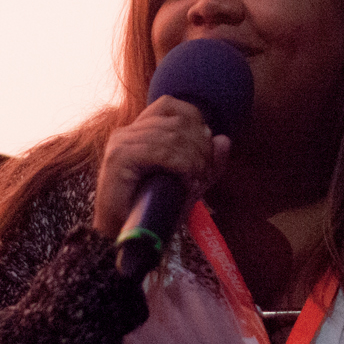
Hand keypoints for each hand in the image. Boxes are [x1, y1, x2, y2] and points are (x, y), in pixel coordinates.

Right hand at [92, 96, 231, 239]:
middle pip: (176, 122)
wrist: (121, 238)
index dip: (194, 121)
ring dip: (193, 158)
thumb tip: (224, 140)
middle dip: (200, 146)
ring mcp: (120, 143)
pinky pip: (159, 150)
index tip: (205, 150)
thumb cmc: (152, 211)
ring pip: (171, 136)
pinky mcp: (119, 158)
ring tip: (195, 180)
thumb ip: (207, 163)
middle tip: (205, 173)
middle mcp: (126, 132)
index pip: (170, 105)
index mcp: (138, 131)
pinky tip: (185, 179)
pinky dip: (180, 164)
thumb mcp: (187, 184)